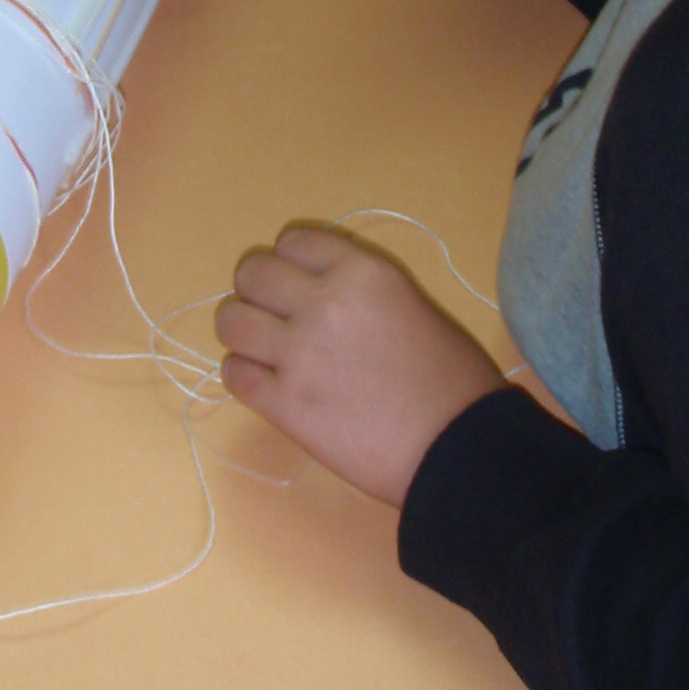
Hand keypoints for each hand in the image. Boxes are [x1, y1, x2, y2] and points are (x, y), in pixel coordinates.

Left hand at [216, 225, 504, 506]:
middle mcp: (322, 302)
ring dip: (242, 332)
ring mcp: (298, 354)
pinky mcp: (284, 404)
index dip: (288, 263)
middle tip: (275, 317)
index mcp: (361, 272)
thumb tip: (318, 295)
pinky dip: (243, 375)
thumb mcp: (412, 305)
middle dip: (257, 293)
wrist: (458, 448)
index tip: (297, 284)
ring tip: (263, 350)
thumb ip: (359, 290)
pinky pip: (233, 373)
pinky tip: (265, 384)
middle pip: (251, 274)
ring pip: (230, 321)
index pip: (292, 241)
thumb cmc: (452, 379)